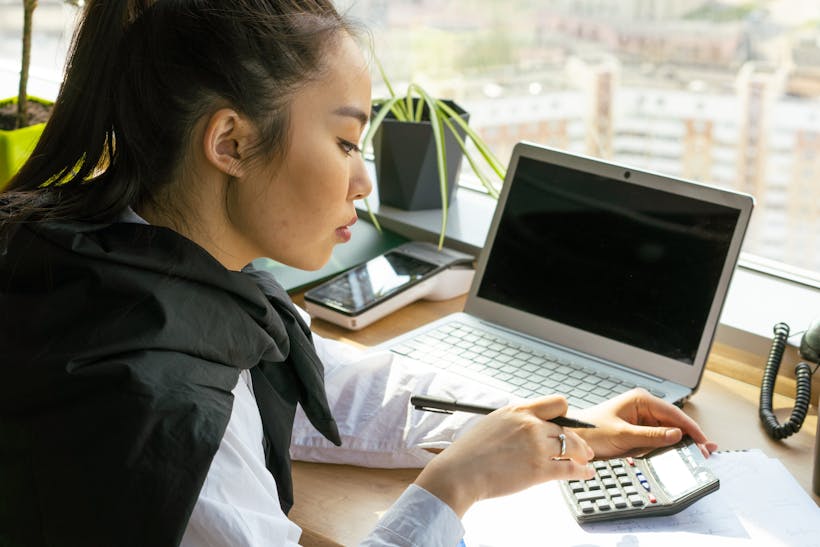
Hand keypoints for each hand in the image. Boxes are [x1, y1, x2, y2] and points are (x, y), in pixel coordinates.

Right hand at [414, 395, 594, 516]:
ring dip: (582, 455)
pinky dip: (582, 471)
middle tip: (583, 448)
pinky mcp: (539, 469)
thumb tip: (527, 426)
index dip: (564, 416)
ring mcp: (537, 446)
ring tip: (586, 461)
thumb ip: (514, 422)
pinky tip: (586, 473)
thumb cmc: (470, 452)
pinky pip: (570, 468)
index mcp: (518, 410)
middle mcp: (530, 424)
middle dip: (577, 439)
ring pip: (573, 447)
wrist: (460, 473)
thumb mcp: (493, 423)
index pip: (557, 403)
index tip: (566, 425)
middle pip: (568, 428)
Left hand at [573, 388, 717, 458]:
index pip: (673, 413)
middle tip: (704, 453)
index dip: (691, 428)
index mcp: (640, 400)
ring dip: (680, 443)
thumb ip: (651, 436)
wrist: (571, 438)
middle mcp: (643, 407)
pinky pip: (658, 439)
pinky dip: (668, 446)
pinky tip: (679, 453)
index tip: (703, 442)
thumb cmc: (590, 431)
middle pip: (674, 422)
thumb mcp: (622, 435)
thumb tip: (677, 435)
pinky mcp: (638, 431)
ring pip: (668, 431)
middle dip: (689, 437)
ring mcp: (641, 419)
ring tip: (696, 455)